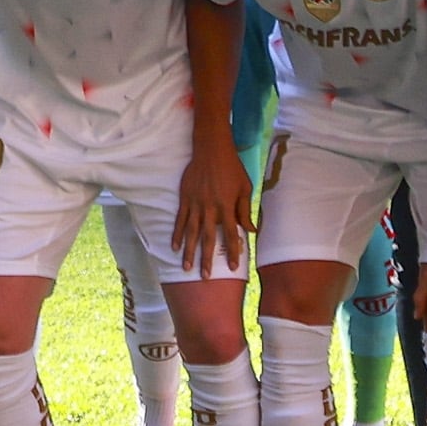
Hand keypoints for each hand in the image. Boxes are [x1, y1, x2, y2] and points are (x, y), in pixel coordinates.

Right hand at [173, 129, 254, 273]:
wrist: (211, 148)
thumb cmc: (232, 168)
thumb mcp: (245, 187)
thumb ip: (245, 210)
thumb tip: (251, 231)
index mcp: (227, 206)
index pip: (231, 234)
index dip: (232, 252)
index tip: (233, 267)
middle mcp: (210, 208)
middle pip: (208, 238)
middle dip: (207, 259)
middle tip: (205, 277)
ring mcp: (195, 204)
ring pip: (192, 232)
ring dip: (189, 252)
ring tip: (187, 268)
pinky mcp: (185, 198)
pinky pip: (180, 220)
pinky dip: (177, 234)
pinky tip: (175, 247)